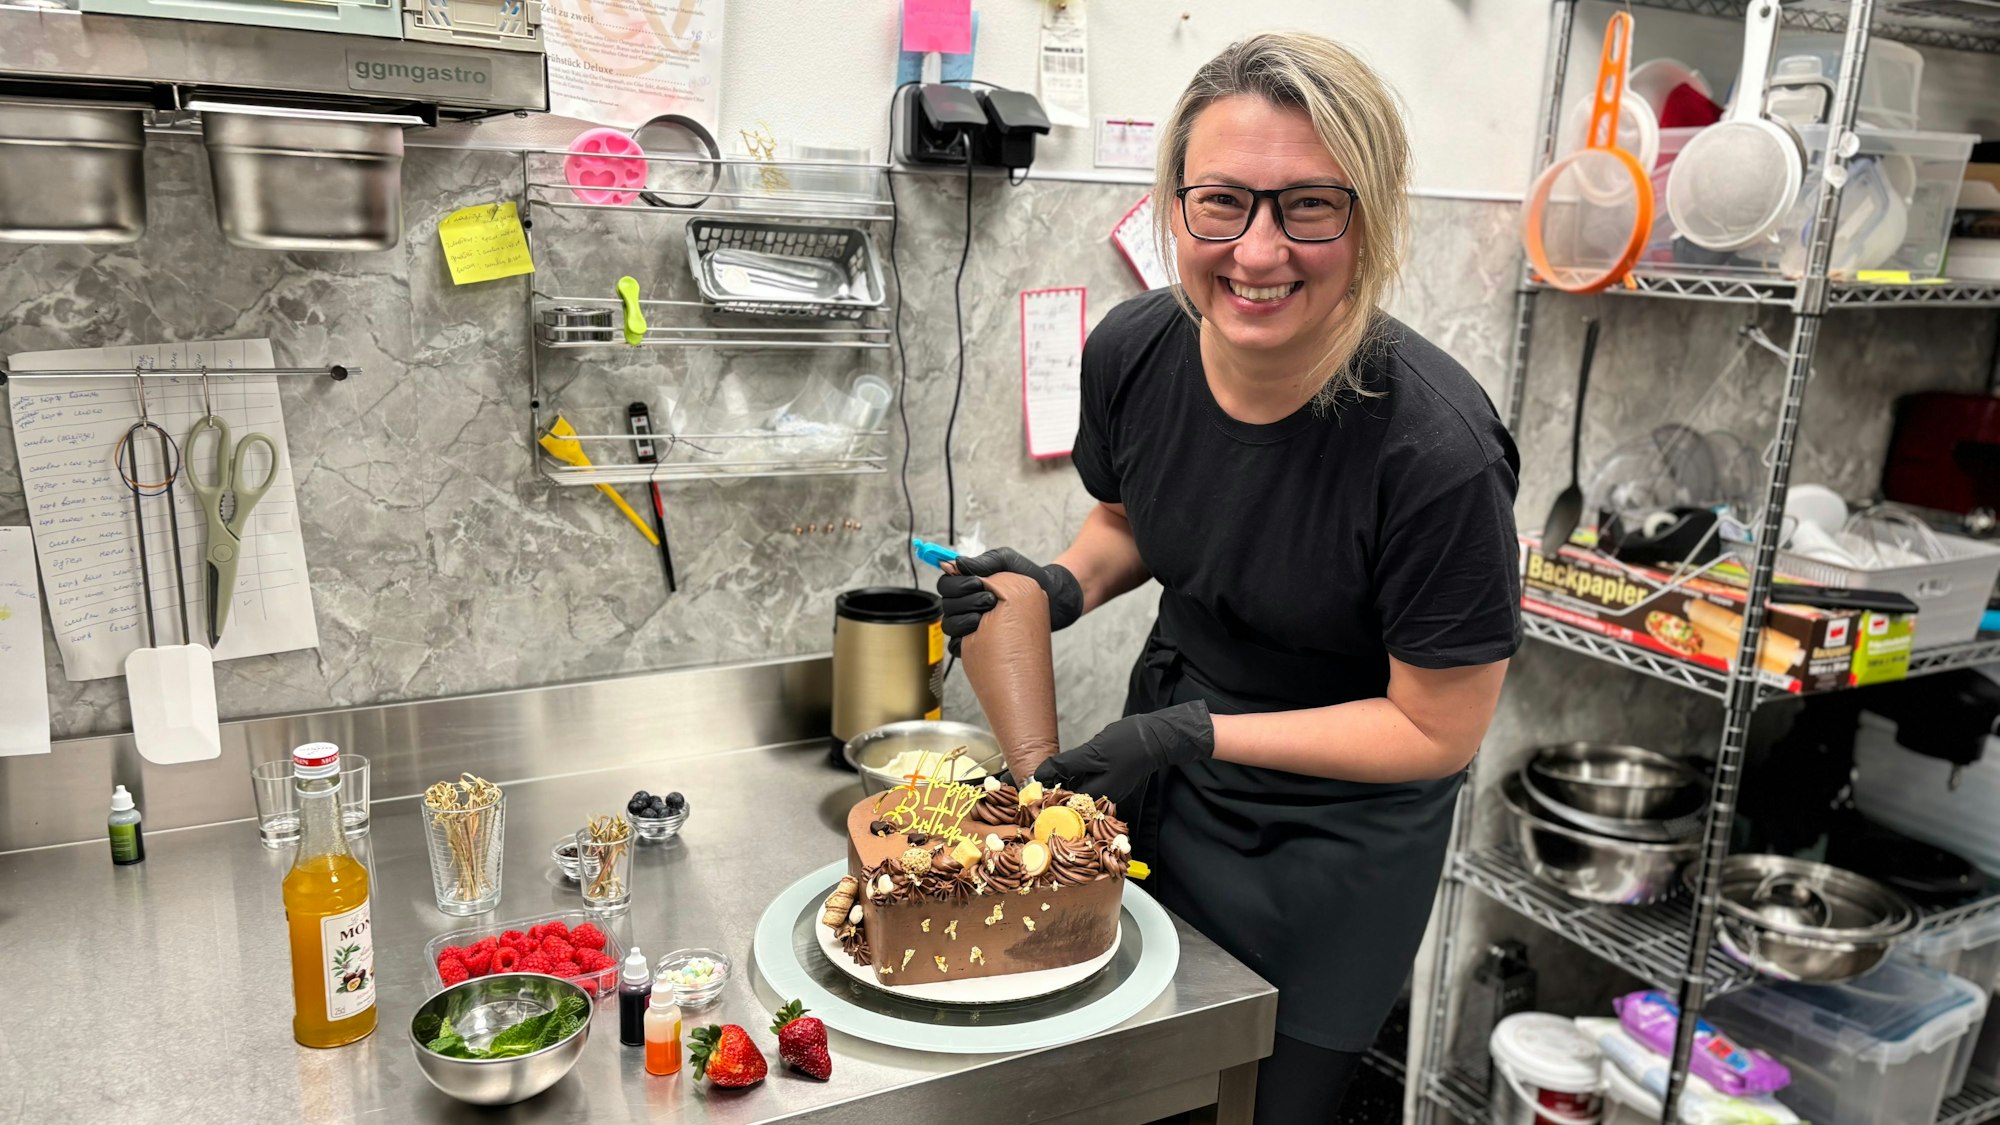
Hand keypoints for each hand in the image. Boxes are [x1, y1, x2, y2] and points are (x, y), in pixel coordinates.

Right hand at [936, 547, 1083, 655]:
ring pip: (949, 625)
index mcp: (967, 584)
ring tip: (992, 616)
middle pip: (946, 605)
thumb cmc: (1028, 577)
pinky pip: (957, 647)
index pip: (945, 585)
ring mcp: (969, 624)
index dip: (956, 584)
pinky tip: (986, 635)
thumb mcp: (1006, 561)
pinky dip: (967, 642)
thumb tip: (954, 563)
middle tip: (991, 600)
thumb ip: (981, 562)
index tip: (977, 583)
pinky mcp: (976, 643)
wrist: (1051, 600)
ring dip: (967, 621)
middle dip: (966, 601)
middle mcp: (964, 604)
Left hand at [1033, 701, 1214, 809]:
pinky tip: (1060, 771)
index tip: (1024, 793)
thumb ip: (1065, 765)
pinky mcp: (1108, 781)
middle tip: (1028, 784)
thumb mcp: (1092, 753)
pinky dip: (1071, 779)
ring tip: (1039, 777)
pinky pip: (1084, 784)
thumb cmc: (1128, 745)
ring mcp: (1106, 790)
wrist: (1156, 737)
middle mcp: (1101, 799)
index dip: (1041, 799)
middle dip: (1048, 793)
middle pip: (1068, 801)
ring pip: (1075, 792)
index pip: (1062, 805)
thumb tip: (1041, 773)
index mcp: (1097, 797)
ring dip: (1058, 785)